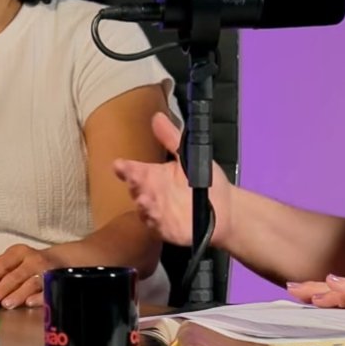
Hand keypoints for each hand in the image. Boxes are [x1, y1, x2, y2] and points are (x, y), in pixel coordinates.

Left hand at [0, 244, 60, 308]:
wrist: (61, 260)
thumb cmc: (29, 262)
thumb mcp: (11, 259)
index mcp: (19, 253)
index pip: (2, 263)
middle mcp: (33, 260)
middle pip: (16, 275)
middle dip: (2, 288)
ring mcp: (46, 272)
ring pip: (31, 282)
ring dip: (18, 293)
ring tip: (6, 304)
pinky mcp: (56, 283)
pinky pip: (48, 290)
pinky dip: (39, 297)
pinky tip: (30, 302)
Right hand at [114, 112, 235, 247]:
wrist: (226, 209)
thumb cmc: (204, 182)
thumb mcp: (188, 157)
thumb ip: (171, 139)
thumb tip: (157, 116)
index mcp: (153, 176)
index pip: (133, 170)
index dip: (125, 168)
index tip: (118, 164)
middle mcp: (151, 194)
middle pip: (137, 189)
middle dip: (135, 184)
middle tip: (134, 177)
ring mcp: (157, 213)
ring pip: (145, 209)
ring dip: (144, 204)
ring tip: (144, 198)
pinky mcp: (167, 230)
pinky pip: (158, 226)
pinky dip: (156, 221)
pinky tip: (156, 214)